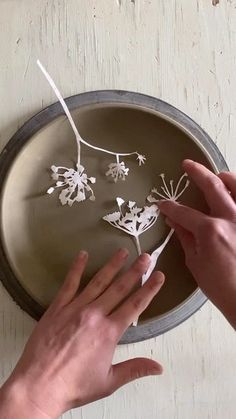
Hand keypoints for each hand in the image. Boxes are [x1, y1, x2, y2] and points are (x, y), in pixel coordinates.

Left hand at [0, 250, 163, 418]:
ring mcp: (75, 309)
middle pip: (119, 288)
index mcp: (109, 332)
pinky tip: (83, 255)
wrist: (39, 385)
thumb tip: (158, 367)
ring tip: (122, 251)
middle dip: (135, 271)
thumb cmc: (74, 386)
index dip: (149, 289)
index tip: (159, 276)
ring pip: (98, 282)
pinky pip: (69, 284)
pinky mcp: (58, 307)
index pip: (135, 305)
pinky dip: (76, 268)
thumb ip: (135, 369)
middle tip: (146, 256)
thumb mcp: (108, 381)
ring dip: (112, 265)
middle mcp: (94, 315)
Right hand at [158, 159, 235, 328]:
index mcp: (211, 230)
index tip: (163, 204)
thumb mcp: (196, 264)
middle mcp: (231, 219)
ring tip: (218, 175)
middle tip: (187, 165)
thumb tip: (175, 221)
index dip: (170, 207)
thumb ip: (186, 238)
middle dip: (197, 173)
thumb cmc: (222, 287)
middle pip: (212, 187)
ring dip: (226, 177)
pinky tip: (233, 195)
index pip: (184, 212)